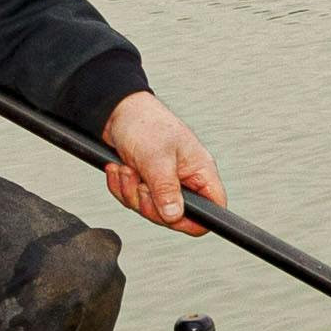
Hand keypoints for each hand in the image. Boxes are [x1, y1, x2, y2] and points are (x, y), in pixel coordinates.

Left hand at [99, 90, 223, 231]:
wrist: (116, 111)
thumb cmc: (144, 123)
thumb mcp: (156, 158)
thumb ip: (166, 190)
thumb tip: (174, 216)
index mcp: (199, 171)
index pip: (213, 208)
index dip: (195, 219)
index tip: (170, 215)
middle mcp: (185, 179)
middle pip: (176, 215)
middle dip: (150, 204)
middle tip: (140, 184)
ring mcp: (165, 182)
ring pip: (151, 209)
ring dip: (131, 193)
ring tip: (127, 170)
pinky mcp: (146, 182)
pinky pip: (134, 200)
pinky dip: (122, 187)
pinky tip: (120, 169)